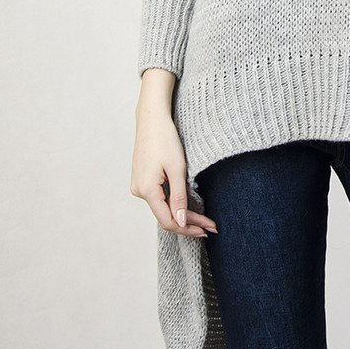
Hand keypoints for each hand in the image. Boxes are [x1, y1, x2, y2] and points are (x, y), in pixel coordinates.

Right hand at [130, 107, 217, 237]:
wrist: (152, 119)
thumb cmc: (165, 139)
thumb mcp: (177, 169)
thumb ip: (179, 197)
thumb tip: (181, 222)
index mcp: (146, 190)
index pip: (168, 220)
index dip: (188, 228)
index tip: (207, 230)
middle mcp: (139, 191)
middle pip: (166, 216)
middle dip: (189, 222)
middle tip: (211, 227)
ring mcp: (139, 185)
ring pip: (163, 208)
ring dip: (183, 214)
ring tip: (204, 219)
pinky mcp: (142, 179)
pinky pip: (159, 198)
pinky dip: (174, 203)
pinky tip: (188, 207)